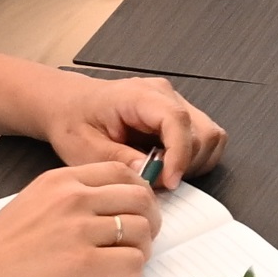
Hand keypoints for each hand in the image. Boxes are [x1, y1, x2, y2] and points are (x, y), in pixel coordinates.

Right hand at [0, 161, 156, 276]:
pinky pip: (133, 263)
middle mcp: (74, 197)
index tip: (132, 216)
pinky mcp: (83, 263)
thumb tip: (111, 216)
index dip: (138, 195)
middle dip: (149, 224)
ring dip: (139, 254)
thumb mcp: (33, 205)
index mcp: (61, 180)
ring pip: (142, 230)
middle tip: (135, 245)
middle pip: (142, 198)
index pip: (123, 171)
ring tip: (115, 270)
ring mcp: (80, 229)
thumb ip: (70, 202)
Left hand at [36, 72, 223, 191]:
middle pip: (202, 131)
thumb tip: (150, 175)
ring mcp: (174, 103)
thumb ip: (120, 160)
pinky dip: (192, 159)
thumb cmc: (73, 121)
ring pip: (209, 137)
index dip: (180, 154)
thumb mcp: (85, 148)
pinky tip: (165, 166)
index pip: (177, 120)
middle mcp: (163, 95)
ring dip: (192, 163)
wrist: (68, 105)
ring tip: (159, 173)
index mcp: (138, 96)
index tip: (170, 181)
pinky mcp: (177, 115)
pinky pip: (203, 139)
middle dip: (185, 164)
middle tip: (156, 181)